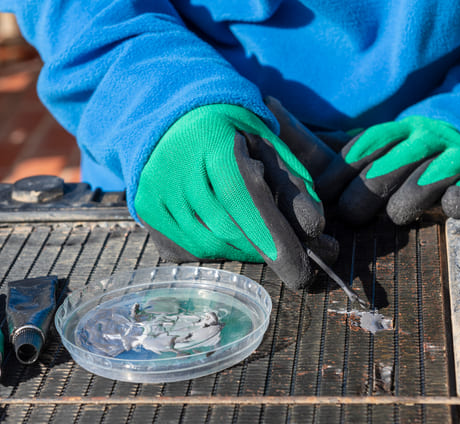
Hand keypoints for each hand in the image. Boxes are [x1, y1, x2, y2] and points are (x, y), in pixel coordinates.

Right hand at [135, 104, 332, 288]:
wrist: (172, 115)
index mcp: (212, 141)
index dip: (274, 239)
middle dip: (265, 251)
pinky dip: (213, 252)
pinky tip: (224, 236)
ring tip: (258, 241)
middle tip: (292, 259)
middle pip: (228, 229)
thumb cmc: (230, 130)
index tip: (301, 272)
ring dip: (241, 253)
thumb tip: (314, 230)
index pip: (245, 199)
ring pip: (207, 245)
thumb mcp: (268, 143)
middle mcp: (176, 168)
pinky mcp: (146, 210)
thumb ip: (294, 183)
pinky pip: (184, 249)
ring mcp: (155, 191)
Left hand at [317, 116, 459, 224]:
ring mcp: (458, 158)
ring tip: (397, 217)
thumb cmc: (416, 162)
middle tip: (353, 218)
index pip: (358, 151)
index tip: (320, 199)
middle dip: (360, 201)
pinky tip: (448, 210)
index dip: (335, 177)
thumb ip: (331, 146)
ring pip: (419, 188)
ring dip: (402, 209)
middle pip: (381, 174)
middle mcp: (425, 139)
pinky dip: (454, 207)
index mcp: (395, 132)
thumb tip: (274, 113)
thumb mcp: (376, 150)